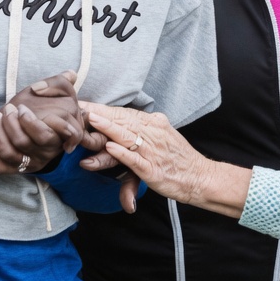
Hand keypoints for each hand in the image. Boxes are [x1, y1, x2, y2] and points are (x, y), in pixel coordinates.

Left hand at [0, 71, 82, 175]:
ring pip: (15, 151)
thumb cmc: (36, 108)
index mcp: (61, 134)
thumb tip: (70, 74)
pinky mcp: (15, 169)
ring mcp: (32, 162)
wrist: (14, 128)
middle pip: (35, 140)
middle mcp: (48, 151)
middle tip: (9, 109)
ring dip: (1, 132)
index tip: (22, 110)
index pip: (65, 134)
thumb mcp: (52, 94)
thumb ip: (61, 83)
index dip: (37, 123)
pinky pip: (2, 165)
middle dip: (17, 123)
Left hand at [81, 103, 249, 217]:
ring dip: (108, 127)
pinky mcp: (153, 170)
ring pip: (127, 136)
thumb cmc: (179, 161)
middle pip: (123, 120)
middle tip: (78, 106)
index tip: (84, 102)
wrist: (201, 178)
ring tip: (91, 119)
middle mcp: (154, 133)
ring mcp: (153, 151)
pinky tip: (110, 146)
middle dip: (100, 113)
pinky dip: (122, 152)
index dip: (104, 108)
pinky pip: (135, 159)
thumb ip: (143, 133)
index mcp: (155, 124)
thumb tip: (124, 130)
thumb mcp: (162, 139)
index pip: (125, 113)